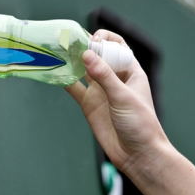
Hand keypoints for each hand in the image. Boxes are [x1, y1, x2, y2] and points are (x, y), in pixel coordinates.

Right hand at [65, 30, 168, 178]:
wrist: (138, 155)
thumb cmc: (141, 124)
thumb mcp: (123, 97)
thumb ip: (104, 76)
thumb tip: (87, 54)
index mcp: (130, 71)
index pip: (116, 45)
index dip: (103, 39)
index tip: (91, 42)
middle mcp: (114, 78)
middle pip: (97, 54)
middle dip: (83, 46)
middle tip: (66, 40)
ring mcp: (100, 91)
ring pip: (82, 69)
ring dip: (71, 60)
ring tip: (56, 51)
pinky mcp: (88, 104)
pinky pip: (73, 87)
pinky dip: (63, 79)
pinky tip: (53, 71)